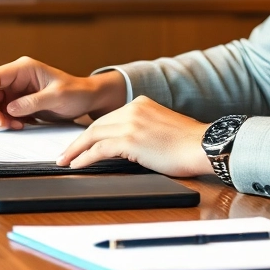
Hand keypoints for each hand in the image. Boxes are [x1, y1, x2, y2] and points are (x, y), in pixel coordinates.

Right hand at [0, 57, 126, 129]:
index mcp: (24, 68)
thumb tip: (10, 109)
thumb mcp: (57, 96)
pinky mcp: (18, 102)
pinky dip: (5, 121)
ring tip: (11, 127)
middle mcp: (16, 77)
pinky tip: (18, 126)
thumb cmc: (76, 92)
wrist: (86, 98)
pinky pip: (2, 111)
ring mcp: (16, 89)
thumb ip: (33, 102)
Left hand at [57, 96, 213, 176]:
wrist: (204, 145)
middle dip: (77, 141)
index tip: (80, 143)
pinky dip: (84, 158)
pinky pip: (99, 149)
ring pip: (93, 135)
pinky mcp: (130, 139)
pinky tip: (77, 165)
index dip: (91, 133)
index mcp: (140, 104)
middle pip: (96, 125)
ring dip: (75, 150)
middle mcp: (132, 109)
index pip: (108, 119)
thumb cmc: (189, 144)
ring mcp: (130, 123)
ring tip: (65, 162)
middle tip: (65, 154)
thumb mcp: (161, 128)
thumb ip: (143, 130)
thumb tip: (129, 146)